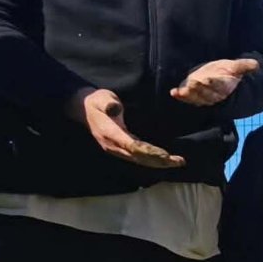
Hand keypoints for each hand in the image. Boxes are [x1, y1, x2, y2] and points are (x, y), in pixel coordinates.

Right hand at [66, 88, 184, 167]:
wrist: (83, 108)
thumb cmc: (97, 101)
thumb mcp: (102, 98)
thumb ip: (108, 103)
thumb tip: (115, 107)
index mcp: (110, 133)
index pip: (132, 146)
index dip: (149, 151)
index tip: (165, 154)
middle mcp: (114, 145)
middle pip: (139, 157)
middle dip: (160, 161)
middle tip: (179, 161)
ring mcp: (116, 149)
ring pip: (140, 160)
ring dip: (159, 163)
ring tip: (177, 162)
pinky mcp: (120, 148)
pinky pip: (138, 157)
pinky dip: (152, 159)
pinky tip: (165, 160)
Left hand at [170, 58, 259, 105]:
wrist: (220, 79)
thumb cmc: (228, 72)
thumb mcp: (236, 67)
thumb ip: (244, 66)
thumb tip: (257, 64)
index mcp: (224, 87)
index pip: (219, 86)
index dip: (214, 84)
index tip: (208, 79)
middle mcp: (213, 94)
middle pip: (207, 93)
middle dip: (199, 89)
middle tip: (193, 83)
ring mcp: (202, 95)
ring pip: (196, 97)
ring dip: (189, 95)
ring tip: (182, 91)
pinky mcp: (193, 94)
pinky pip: (187, 97)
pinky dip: (180, 96)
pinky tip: (174, 92)